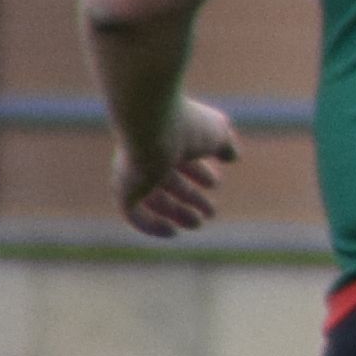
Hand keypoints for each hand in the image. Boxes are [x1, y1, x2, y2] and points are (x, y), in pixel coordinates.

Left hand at [113, 100, 238, 240]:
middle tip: (211, 214)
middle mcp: (147, 157)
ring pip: (154, 200)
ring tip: (198, 224)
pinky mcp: (124, 190)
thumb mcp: (217, 133)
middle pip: (169, 183)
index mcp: (167, 139)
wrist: (151, 123)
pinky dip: (151, 225)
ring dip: (177, 213)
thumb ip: (225, 144)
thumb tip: (232, 156)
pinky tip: (171, 232)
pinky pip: (134, 214)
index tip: (215, 184)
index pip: (182, 160)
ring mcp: (133, 174)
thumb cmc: (187, 125)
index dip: (199, 173)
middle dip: (191, 198)